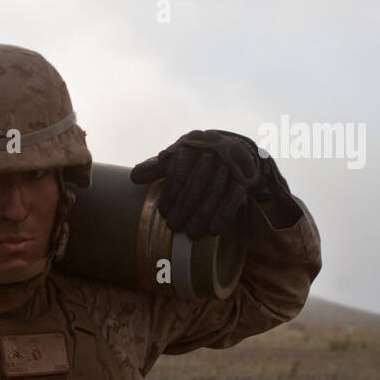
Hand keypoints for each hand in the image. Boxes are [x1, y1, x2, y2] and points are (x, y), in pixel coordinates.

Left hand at [130, 129, 277, 238]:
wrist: (236, 150)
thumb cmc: (198, 157)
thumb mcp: (178, 157)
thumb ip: (158, 167)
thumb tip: (134, 177)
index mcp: (191, 145)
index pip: (178, 171)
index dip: (170, 194)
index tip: (164, 212)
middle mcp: (211, 150)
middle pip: (196, 184)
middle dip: (184, 209)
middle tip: (174, 227)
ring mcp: (230, 162)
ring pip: (214, 192)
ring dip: (202, 216)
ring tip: (191, 234)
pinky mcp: (245, 175)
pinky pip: (234, 197)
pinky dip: (224, 214)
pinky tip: (214, 230)